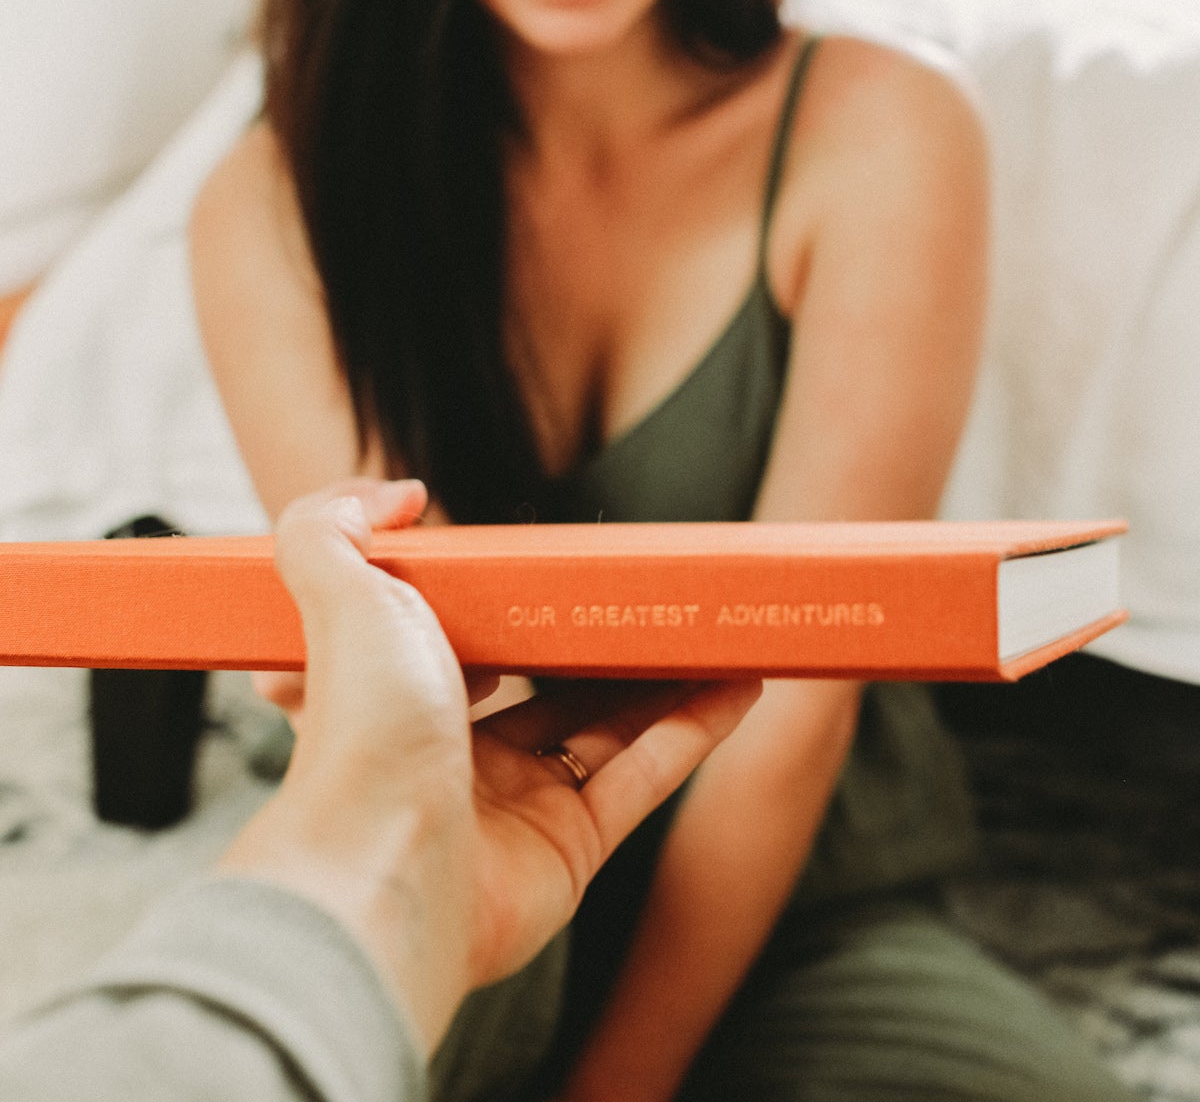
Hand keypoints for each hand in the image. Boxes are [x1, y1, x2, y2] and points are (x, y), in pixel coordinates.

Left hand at [221, 480, 760, 1054]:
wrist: (386, 881)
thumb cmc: (363, 738)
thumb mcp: (338, 596)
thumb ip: (334, 523)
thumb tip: (397, 493)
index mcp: (392, 696)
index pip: (446, 638)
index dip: (493, 602)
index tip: (542, 565)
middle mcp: (446, 756)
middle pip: (537, 687)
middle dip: (592, 644)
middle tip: (643, 598)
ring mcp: (510, 809)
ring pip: (601, 730)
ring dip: (662, 682)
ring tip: (709, 632)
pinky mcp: (568, 853)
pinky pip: (643, 779)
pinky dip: (694, 731)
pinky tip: (737, 686)